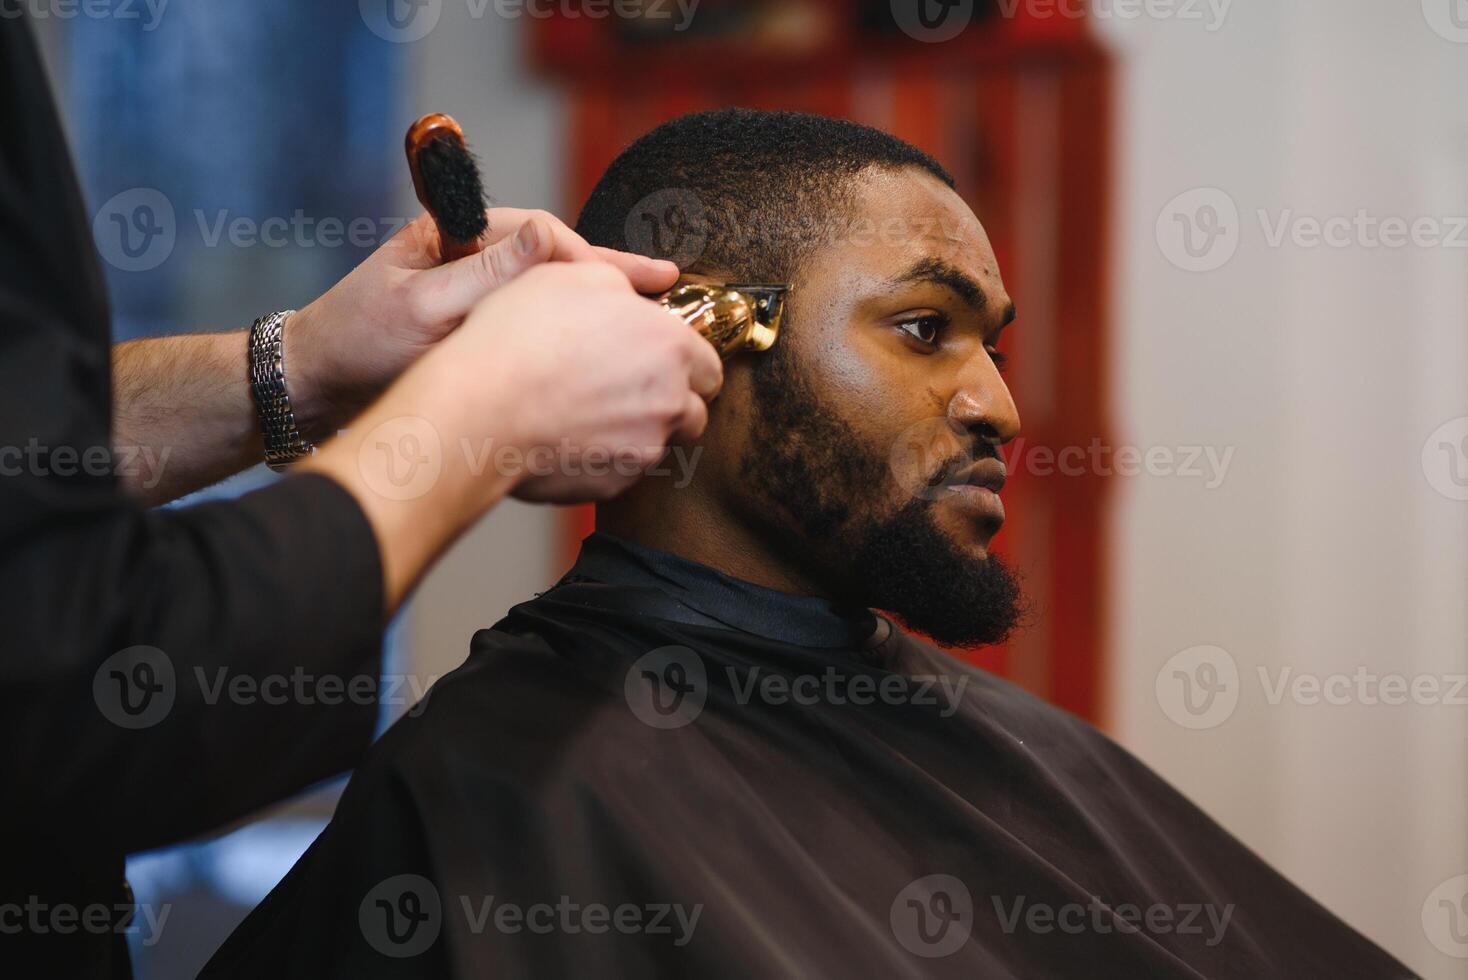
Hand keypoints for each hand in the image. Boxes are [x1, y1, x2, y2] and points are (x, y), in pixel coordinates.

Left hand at [284, 208, 679, 440]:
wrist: (314, 386)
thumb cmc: (356, 343)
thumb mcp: (423, 308)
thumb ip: (487, 275)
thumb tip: (551, 237)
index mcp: (457, 236)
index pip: (541, 236)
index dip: (590, 261)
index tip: (634, 285)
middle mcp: (470, 256)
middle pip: (556, 258)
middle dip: (613, 274)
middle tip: (667, 283)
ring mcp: (474, 291)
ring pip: (552, 290)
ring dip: (600, 302)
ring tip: (651, 311)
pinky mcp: (474, 325)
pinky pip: (535, 320)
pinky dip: (573, 329)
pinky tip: (602, 344)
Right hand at [436, 260, 723, 503]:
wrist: (480, 408)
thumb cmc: (520, 338)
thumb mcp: (574, 276)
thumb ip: (621, 286)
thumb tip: (633, 297)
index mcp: (672, 348)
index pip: (709, 365)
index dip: (682, 362)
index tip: (656, 360)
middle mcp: (670, 402)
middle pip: (691, 410)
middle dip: (667, 401)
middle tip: (623, 387)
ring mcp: (643, 449)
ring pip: (655, 443)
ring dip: (633, 430)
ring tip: (585, 411)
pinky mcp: (612, 484)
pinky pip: (619, 470)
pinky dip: (600, 457)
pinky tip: (566, 435)